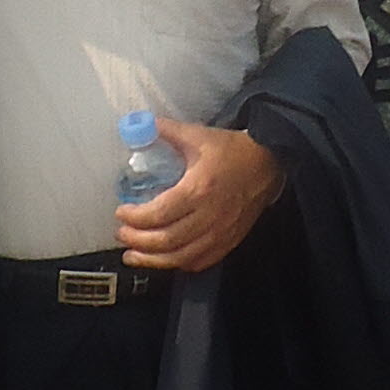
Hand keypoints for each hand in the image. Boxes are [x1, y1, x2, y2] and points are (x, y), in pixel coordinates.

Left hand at [115, 120, 285, 276]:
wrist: (268, 163)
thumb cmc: (233, 151)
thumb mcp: (197, 136)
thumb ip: (166, 131)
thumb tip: (138, 126)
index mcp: (198, 189)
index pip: (157, 214)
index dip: (134, 217)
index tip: (121, 212)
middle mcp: (209, 216)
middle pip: (165, 241)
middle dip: (137, 240)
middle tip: (122, 233)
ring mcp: (221, 232)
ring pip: (180, 257)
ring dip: (152, 260)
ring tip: (133, 255)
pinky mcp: (229, 241)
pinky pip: (200, 261)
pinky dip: (178, 263)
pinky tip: (165, 259)